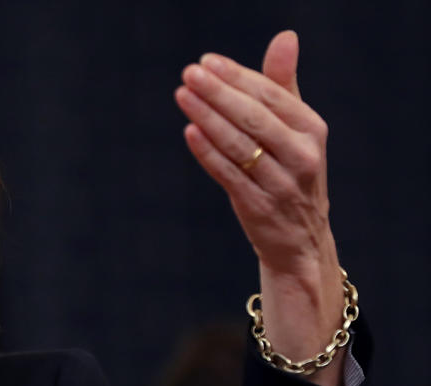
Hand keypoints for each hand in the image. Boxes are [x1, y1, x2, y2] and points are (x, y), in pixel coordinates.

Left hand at [175, 31, 346, 385]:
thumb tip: (285, 37)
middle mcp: (302, 155)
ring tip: (182, 95)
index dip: (237, 77)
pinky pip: (229, 175)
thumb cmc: (291, 171)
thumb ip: (283, 85)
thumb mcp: (295, 130)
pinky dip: (208, 154)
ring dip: (208, 118)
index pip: (271, 95)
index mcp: (311, 130)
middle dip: (219, 93)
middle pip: (254, 118)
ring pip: (239, 145)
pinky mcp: (258, 207)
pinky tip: (190, 132)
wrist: (300, 240)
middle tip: (189, 73)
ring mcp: (281, 183)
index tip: (206, 61)